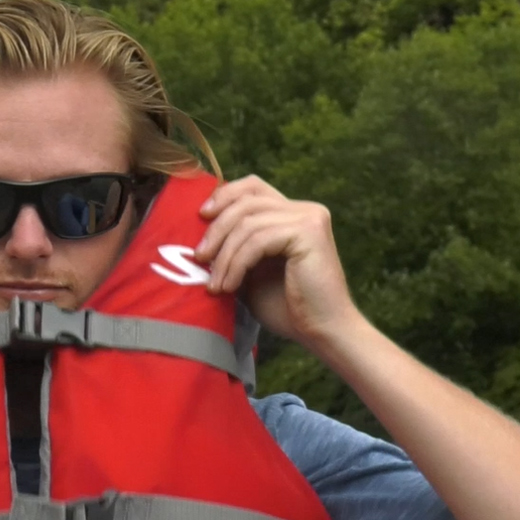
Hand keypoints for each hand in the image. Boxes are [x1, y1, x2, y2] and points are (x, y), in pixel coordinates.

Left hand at [194, 175, 360, 349]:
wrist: (320, 332)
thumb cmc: (287, 308)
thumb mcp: (251, 273)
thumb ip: (235, 250)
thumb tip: (200, 238)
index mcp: (292, 214)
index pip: (253, 187)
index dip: (224, 196)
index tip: (200, 217)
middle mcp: (304, 210)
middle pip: (246, 201)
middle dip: (216, 229)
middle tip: (199, 257)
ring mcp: (309, 218)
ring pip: (248, 222)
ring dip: (224, 255)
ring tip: (215, 284)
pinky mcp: (308, 232)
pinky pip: (258, 240)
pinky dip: (237, 264)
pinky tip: (230, 286)